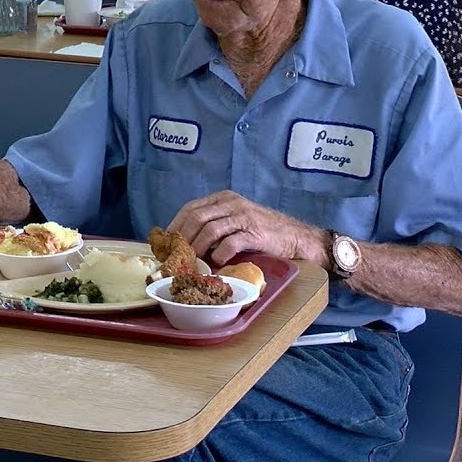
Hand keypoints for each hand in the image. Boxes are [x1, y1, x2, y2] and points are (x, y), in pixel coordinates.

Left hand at [166, 190, 328, 266]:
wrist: (295, 237)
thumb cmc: (261, 232)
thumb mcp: (234, 221)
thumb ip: (213, 226)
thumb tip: (184, 244)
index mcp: (223, 198)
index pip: (191, 208)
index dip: (175, 225)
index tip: (165, 242)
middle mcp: (231, 203)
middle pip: (197, 217)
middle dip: (183, 237)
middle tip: (176, 255)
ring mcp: (243, 216)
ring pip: (210, 229)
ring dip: (198, 247)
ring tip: (194, 261)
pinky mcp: (255, 233)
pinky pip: (231, 243)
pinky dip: (220, 254)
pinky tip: (217, 263)